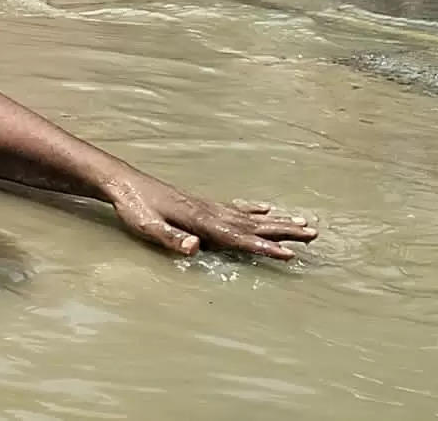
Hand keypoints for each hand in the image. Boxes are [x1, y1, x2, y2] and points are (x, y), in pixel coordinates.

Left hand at [106, 174, 317, 259]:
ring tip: (304, 223)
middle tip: (315, 235)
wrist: (122, 181)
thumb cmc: (133, 207)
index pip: (239, 238)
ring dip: (278, 222)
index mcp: (201, 221)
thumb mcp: (147, 227)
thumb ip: (172, 239)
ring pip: (251, 217)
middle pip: (254, 225)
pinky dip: (255, 210)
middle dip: (284, 232)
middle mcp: (211, 211)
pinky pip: (237, 208)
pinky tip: (267, 209)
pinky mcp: (201, 204)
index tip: (290, 255)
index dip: (264, 248)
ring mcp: (208, 206)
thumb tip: (197, 247)